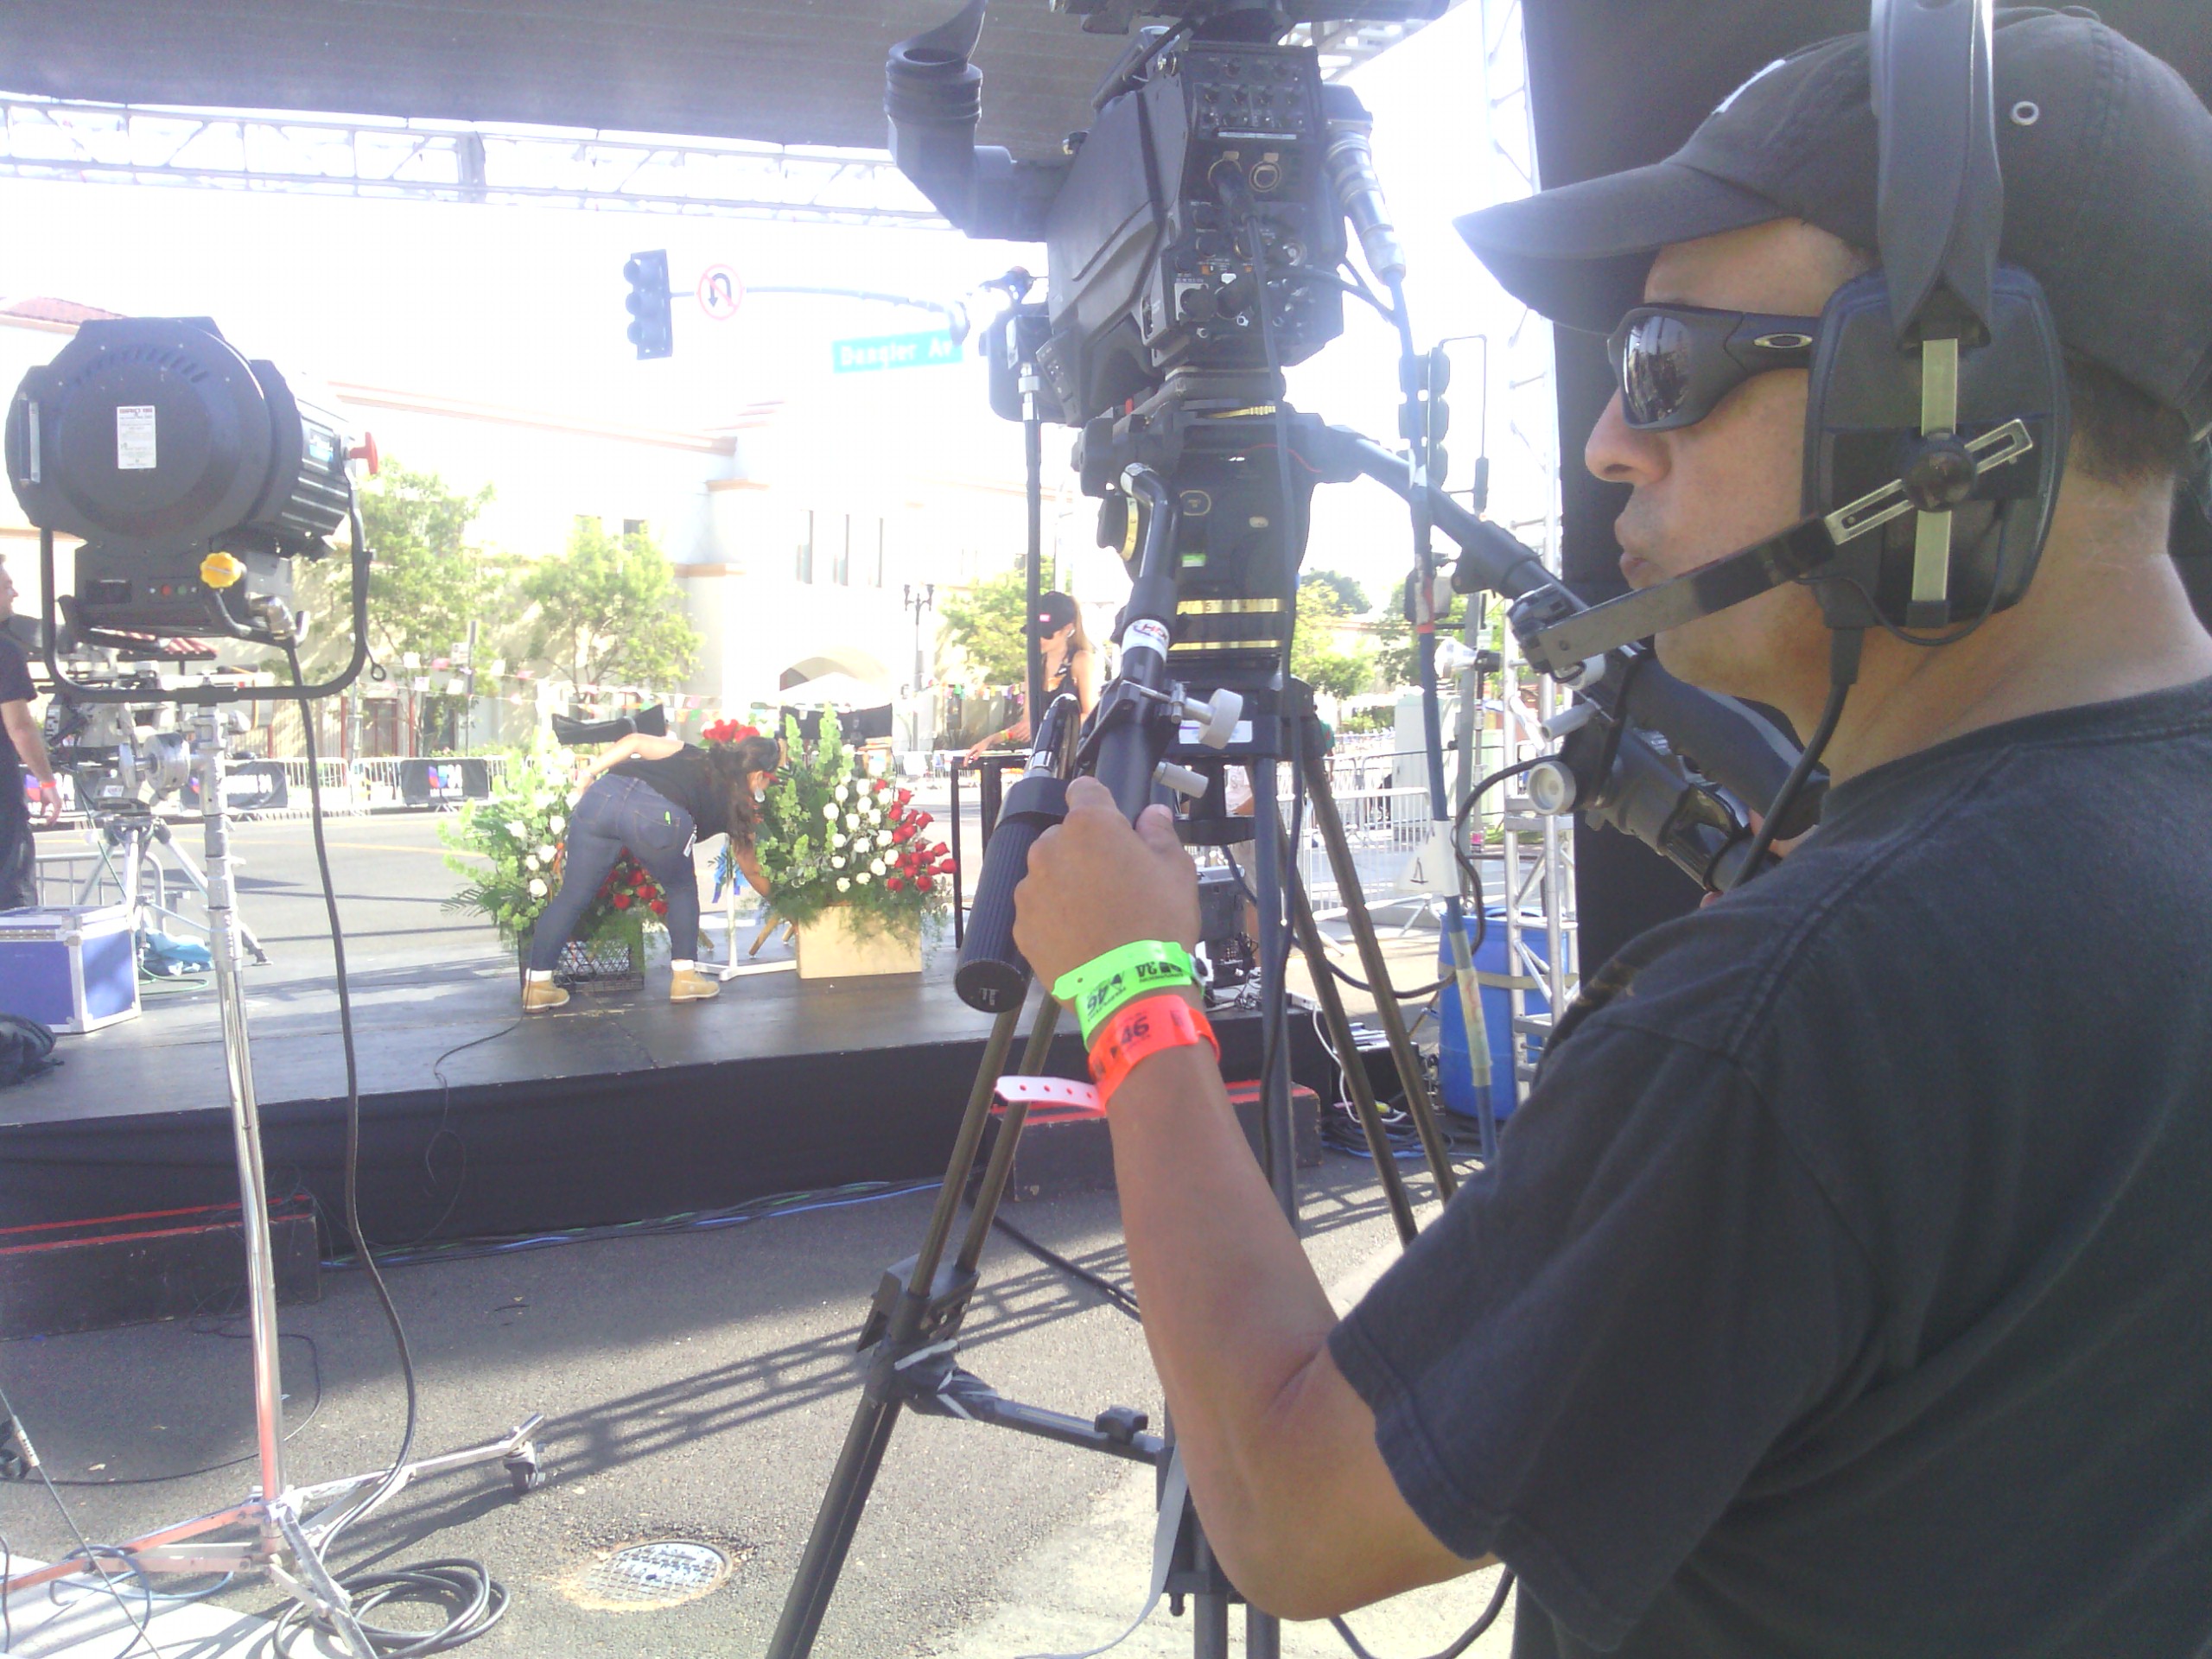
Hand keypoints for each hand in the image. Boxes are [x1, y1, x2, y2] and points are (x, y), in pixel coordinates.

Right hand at [33, 780, 58, 824]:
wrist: (47, 784)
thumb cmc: (45, 791)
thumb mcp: (44, 802)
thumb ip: (44, 808)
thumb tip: (42, 814)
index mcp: (57, 804)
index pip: (56, 813)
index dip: (52, 818)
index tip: (48, 823)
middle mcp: (60, 805)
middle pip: (57, 815)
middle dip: (52, 821)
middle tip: (48, 825)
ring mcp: (60, 804)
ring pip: (56, 815)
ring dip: (51, 820)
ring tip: (46, 823)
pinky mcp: (58, 803)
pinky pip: (55, 813)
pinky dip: (52, 817)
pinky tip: (48, 820)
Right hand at [962, 736, 996, 763]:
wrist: (987, 741)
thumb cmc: (984, 745)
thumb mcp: (981, 750)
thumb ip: (977, 755)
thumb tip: (974, 759)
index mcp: (973, 749)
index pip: (967, 755)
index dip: (966, 760)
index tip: (965, 764)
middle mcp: (972, 749)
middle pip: (967, 755)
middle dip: (966, 760)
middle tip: (965, 765)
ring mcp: (974, 750)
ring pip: (969, 755)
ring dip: (968, 759)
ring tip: (967, 764)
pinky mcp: (976, 750)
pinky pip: (972, 755)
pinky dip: (971, 758)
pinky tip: (972, 760)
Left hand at [1014, 776, 1198, 994]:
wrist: (1131, 987)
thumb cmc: (1157, 924)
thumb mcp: (1176, 871)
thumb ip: (1159, 833)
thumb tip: (1153, 815)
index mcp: (1090, 825)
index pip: (1084, 790)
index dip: (1100, 802)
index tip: (1111, 820)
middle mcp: (1050, 849)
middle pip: (1065, 837)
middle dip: (1085, 851)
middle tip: (1114, 881)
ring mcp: (1031, 889)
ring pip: (1048, 874)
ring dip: (1067, 884)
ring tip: (1097, 915)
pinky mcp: (1022, 926)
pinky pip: (1039, 910)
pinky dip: (1054, 917)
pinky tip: (1082, 935)